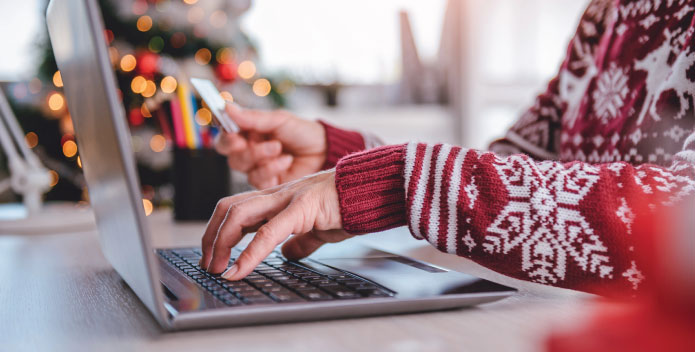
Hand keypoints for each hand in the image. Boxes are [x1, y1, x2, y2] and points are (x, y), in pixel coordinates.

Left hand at [199, 170, 351, 279]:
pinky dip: (250, 253)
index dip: (218, 232)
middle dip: (210, 238)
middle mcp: (277, 194)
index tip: (213, 257)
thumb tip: (287, 255)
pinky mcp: (303, 208)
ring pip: (239, 214)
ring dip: (221, 244)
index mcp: (279, 198)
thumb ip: (300, 240)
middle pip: (227, 208)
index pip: (236, 208)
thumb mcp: (318, 228)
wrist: (373, 189)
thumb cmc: (349, 205)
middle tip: (208, 265)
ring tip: (218, 268)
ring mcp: (288, 198)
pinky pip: (269, 231)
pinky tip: (240, 269)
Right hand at [214, 104, 326, 188]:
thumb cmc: (302, 132)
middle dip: (246, 149)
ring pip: (244, 168)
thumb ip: (252, 118)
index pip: (225, 138)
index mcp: (249, 135)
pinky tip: (287, 160)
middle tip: (256, 142)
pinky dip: (272, 168)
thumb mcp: (278, 120)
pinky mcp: (268, 185)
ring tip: (279, 148)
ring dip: (261, 156)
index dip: (225, 138)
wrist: (324, 151)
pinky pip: (258, 180)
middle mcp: (250, 153)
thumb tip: (226, 107)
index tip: (233, 134)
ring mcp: (258, 170)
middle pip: (232, 156)